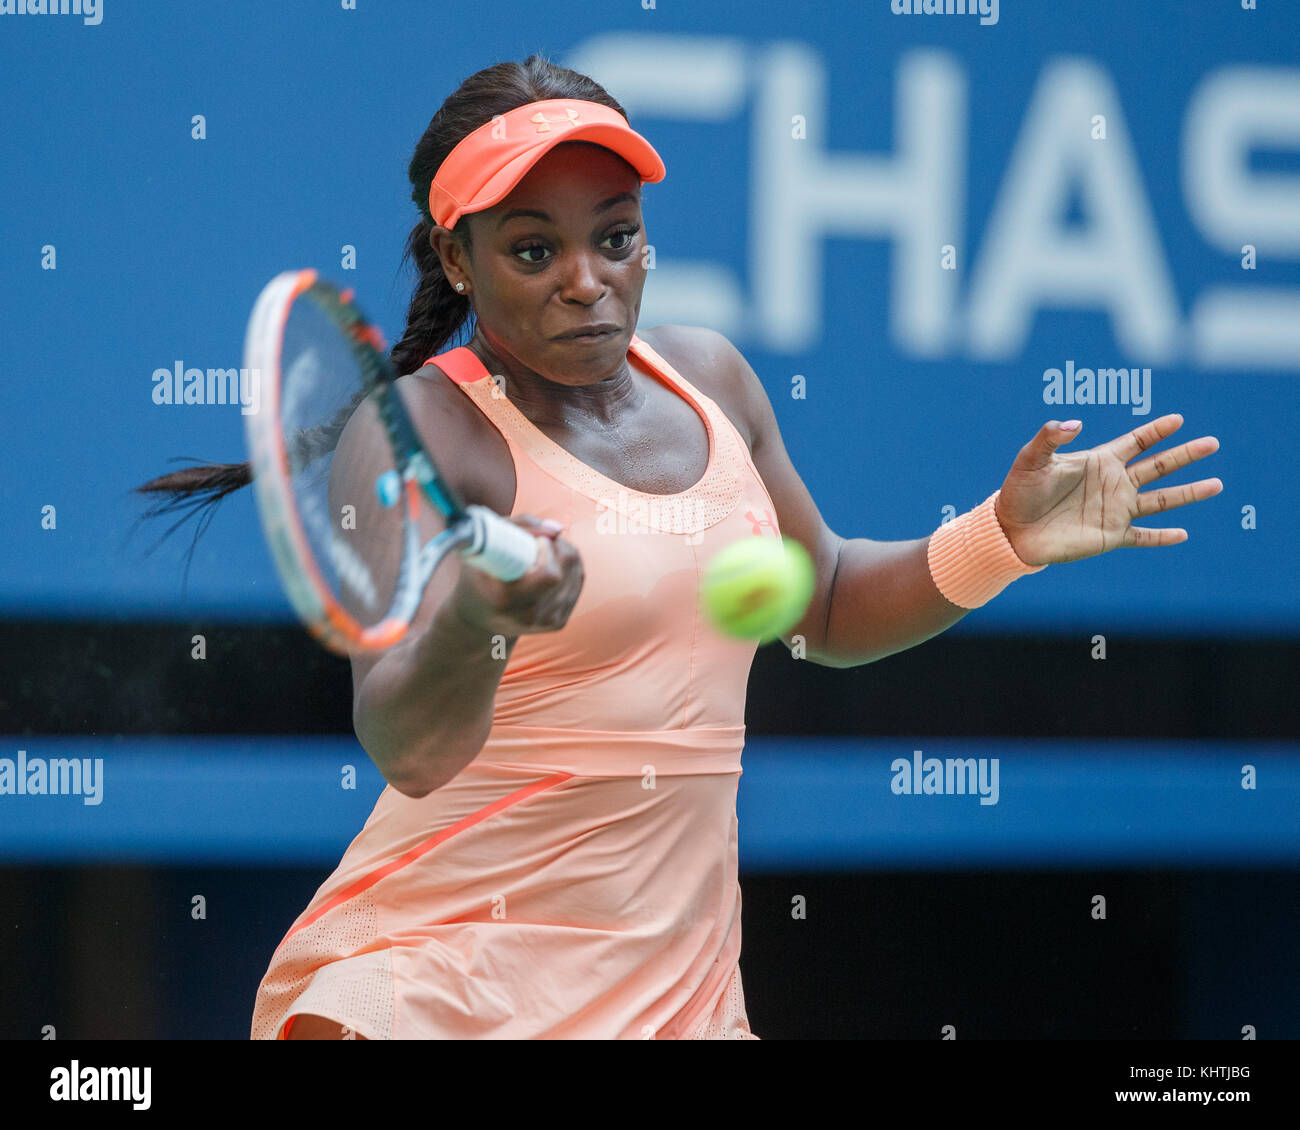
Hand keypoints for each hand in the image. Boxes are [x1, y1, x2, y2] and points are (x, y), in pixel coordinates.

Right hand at [449, 514, 583, 636]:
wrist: (478, 619)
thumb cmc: (478, 573)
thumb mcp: (484, 544)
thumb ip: (520, 527)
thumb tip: (558, 529)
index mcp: (506, 600)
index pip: (550, 574)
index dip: (548, 550)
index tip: (536, 541)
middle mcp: (529, 616)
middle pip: (567, 568)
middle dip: (559, 545)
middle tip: (540, 541)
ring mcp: (546, 622)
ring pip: (576, 572)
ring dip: (564, 553)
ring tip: (541, 552)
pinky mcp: (559, 622)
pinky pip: (577, 581)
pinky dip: (568, 566)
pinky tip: (550, 564)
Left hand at [993, 415, 1221, 565]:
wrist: (1011, 531)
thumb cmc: (1019, 491)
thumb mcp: (1031, 459)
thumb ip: (1050, 438)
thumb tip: (1075, 423)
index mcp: (1099, 461)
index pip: (1136, 442)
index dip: (1156, 430)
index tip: (1178, 420)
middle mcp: (1114, 484)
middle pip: (1159, 466)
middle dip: (1185, 455)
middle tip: (1213, 443)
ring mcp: (1115, 510)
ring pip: (1161, 499)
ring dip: (1188, 493)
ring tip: (1217, 484)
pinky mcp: (1111, 535)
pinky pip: (1143, 536)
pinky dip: (1162, 537)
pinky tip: (1183, 535)